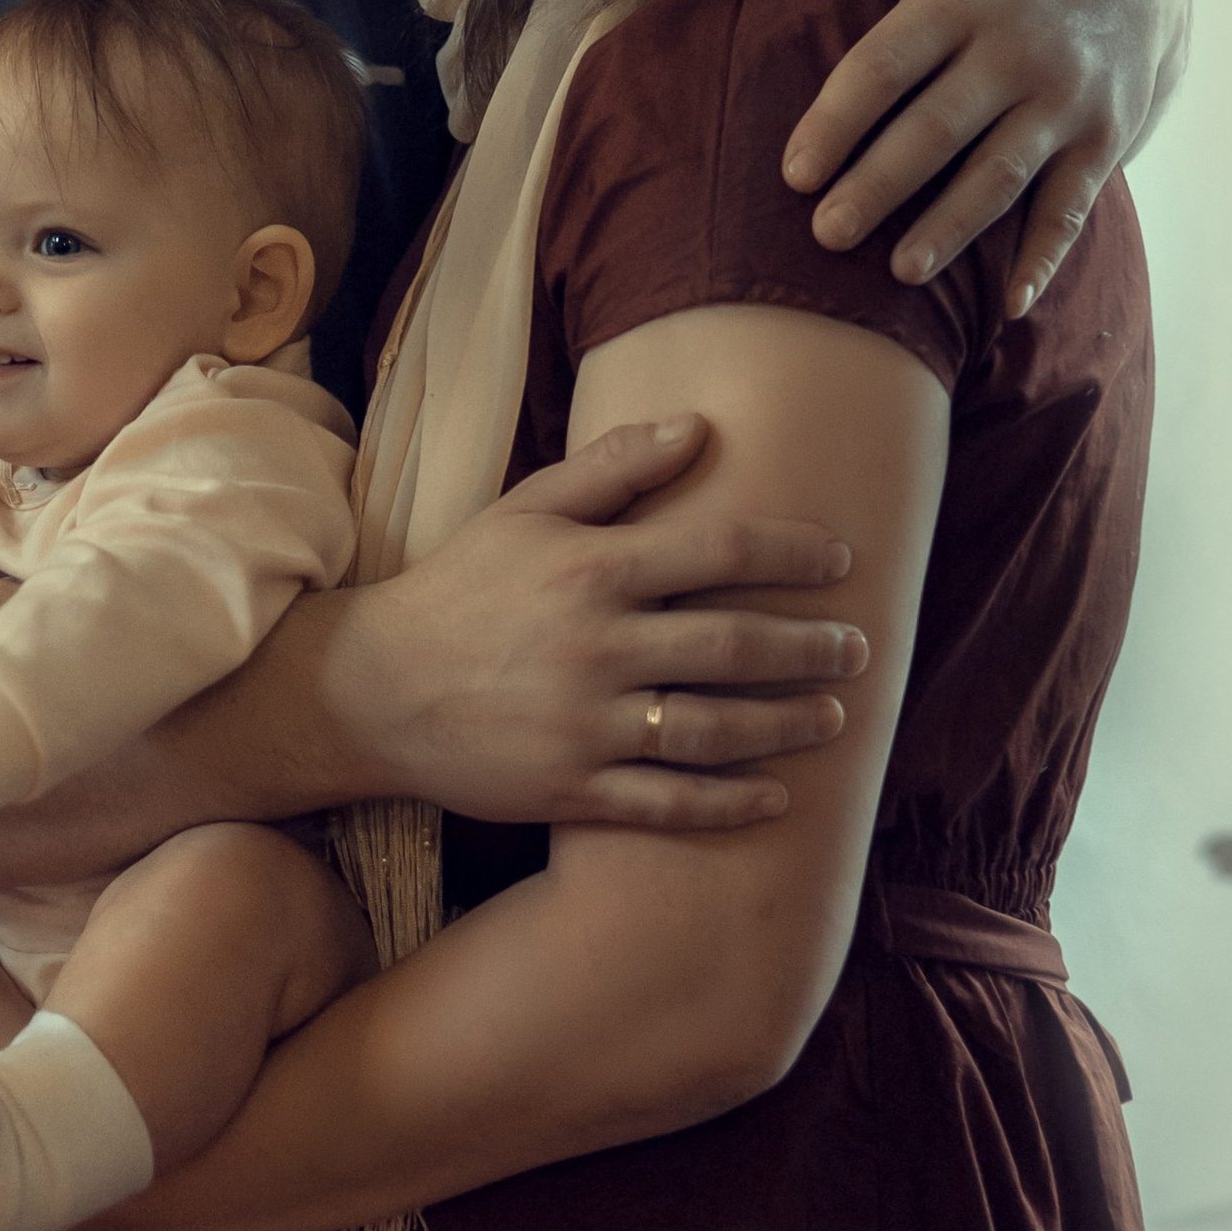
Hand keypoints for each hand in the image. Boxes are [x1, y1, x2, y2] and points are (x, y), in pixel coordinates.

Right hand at [324, 413, 863, 833]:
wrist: (370, 690)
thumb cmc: (458, 590)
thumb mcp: (524, 511)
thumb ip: (614, 468)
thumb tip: (701, 427)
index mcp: (591, 570)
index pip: (722, 550)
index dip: (794, 553)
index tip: (840, 561)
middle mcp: (595, 647)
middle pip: (734, 645)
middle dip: (812, 647)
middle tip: (860, 648)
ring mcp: (583, 724)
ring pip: (713, 728)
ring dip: (785, 724)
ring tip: (833, 718)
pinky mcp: (569, 788)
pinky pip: (667, 802)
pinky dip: (728, 803)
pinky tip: (775, 797)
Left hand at [730, 0, 1190, 314]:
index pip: (886, 64)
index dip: (839, 119)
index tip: (793, 173)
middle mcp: (1014, 50)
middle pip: (939, 128)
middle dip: (882, 185)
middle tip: (826, 236)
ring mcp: (1064, 98)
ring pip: (1001, 173)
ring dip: (952, 227)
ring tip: (900, 272)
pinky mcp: (1104, 136)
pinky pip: (1071, 206)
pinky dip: (1044, 258)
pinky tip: (1007, 307)